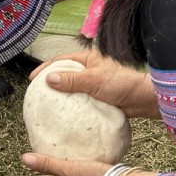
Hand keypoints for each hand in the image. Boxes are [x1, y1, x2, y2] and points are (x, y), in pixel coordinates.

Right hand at [33, 49, 159, 120]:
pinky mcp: (98, 98)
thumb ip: (72, 80)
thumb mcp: (93, 80)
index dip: (45, 68)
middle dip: (50, 83)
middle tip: (37, 94)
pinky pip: (80, 102)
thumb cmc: (122, 84)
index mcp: (87, 59)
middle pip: (64, 75)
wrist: (142, 100)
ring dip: (61, 96)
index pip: (60, 60)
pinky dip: (72, 107)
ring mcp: (93, 85)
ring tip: (48, 107)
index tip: (32, 79)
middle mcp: (89, 70)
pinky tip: (65, 116)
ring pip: (72, 90)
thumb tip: (49, 79)